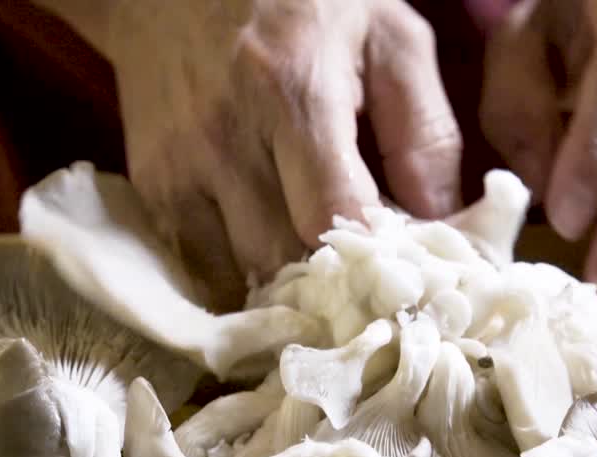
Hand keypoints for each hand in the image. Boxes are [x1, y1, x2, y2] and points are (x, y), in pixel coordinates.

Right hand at [102, 0, 462, 310]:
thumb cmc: (303, 0)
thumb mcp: (388, 36)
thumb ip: (426, 132)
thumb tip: (445, 226)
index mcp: (292, 92)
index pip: (333, 215)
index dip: (374, 258)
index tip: (404, 273)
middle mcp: (224, 137)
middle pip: (282, 260)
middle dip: (330, 285)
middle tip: (366, 285)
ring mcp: (177, 167)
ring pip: (235, 277)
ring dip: (282, 287)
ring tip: (318, 273)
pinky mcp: (151, 186)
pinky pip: (200, 267)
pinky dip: (239, 274)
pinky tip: (271, 252)